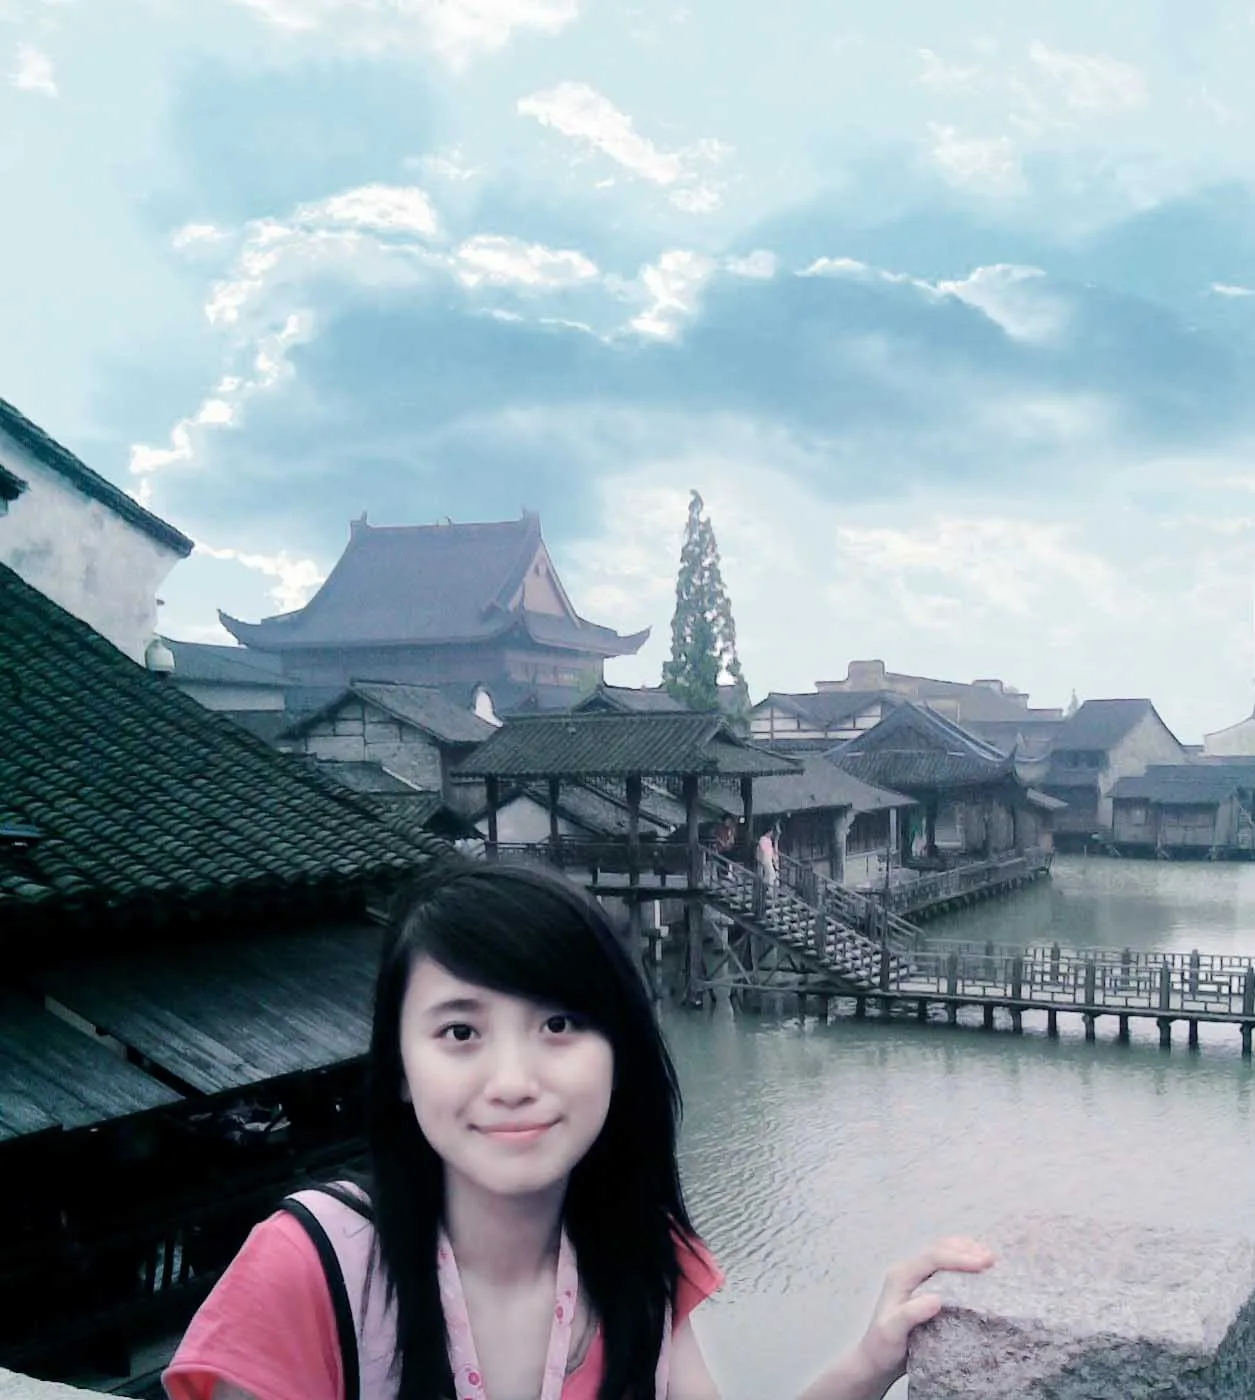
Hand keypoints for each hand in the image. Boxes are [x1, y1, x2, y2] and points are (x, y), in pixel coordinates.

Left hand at [854, 1237, 994, 1388]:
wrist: (876, 1359)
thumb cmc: (883, 1347)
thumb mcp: (893, 1333)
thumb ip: (911, 1315)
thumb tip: (937, 1299)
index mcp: (900, 1276)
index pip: (932, 1258)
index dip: (958, 1258)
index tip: (983, 1263)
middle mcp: (907, 1271)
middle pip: (938, 1250)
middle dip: (965, 1250)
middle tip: (992, 1258)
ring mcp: (915, 1278)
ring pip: (942, 1254)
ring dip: (964, 1252)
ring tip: (988, 1258)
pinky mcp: (924, 1288)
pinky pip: (944, 1267)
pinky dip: (961, 1263)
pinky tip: (975, 1269)